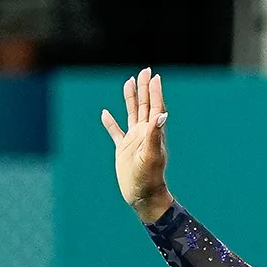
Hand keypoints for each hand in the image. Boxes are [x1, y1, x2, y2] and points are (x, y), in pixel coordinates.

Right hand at [101, 68, 175, 223]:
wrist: (143, 195)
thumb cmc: (149, 177)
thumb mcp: (151, 155)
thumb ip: (155, 134)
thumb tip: (161, 114)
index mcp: (152, 132)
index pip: (154, 107)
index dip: (155, 91)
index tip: (155, 76)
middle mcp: (144, 133)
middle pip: (144, 105)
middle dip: (144, 88)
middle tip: (145, 70)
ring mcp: (134, 140)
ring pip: (131, 114)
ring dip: (130, 98)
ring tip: (129, 82)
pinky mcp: (123, 150)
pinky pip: (115, 132)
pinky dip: (110, 123)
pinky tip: (105, 113)